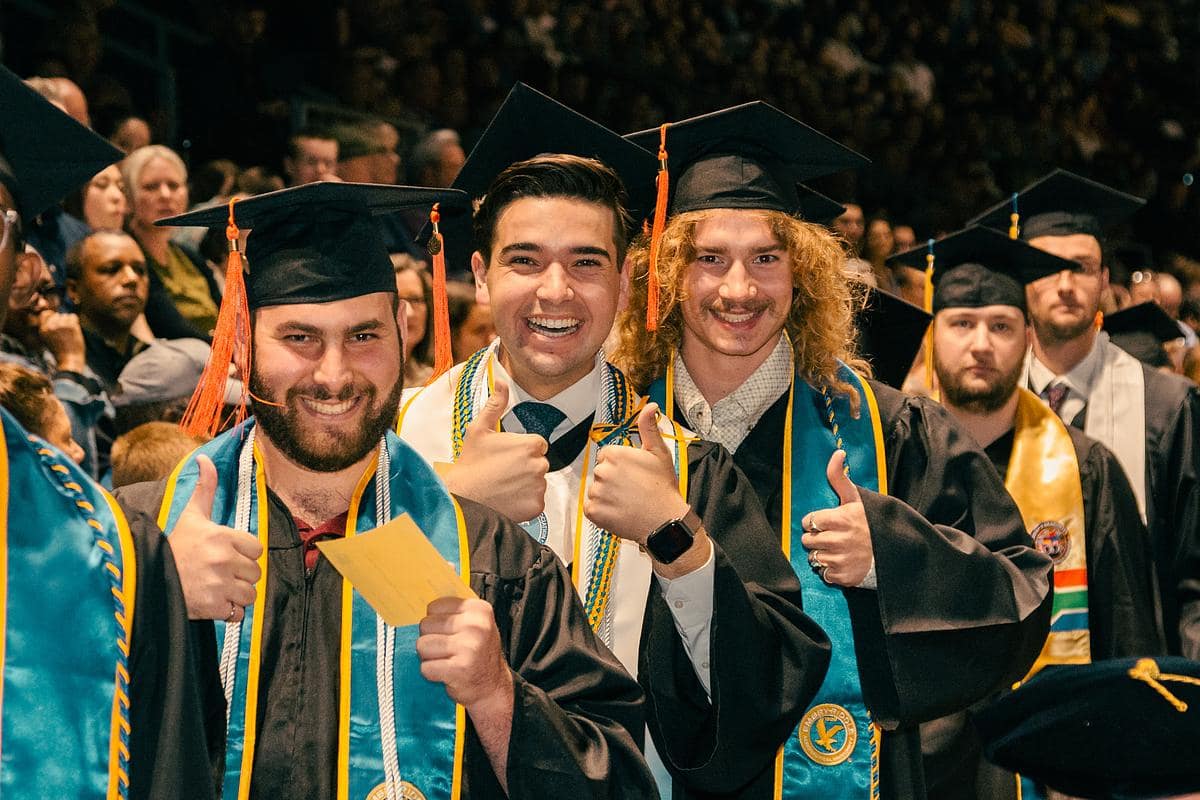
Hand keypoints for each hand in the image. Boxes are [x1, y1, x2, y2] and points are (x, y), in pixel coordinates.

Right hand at [37, 310, 85, 372]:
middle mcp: (50, 326)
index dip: (52, 315)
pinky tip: (75, 331)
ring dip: (69, 322)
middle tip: (66, 332)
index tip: (57, 321)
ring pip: (66, 315)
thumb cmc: (61, 351)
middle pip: (57, 314)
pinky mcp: (70, 326)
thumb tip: (55, 314)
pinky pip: (73, 316)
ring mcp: (60, 325)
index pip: (45, 314)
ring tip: (70, 334)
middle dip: (62, 320)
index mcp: (43, 330)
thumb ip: (49, 328)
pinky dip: (75, 322)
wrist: (69, 359)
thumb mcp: (49, 340)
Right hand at [168, 455, 263, 619]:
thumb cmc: (174, 545)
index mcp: (223, 536)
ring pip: (250, 593)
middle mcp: (223, 560)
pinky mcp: (212, 608)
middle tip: (221, 573)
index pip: (257, 549)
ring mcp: (219, 585)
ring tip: (218, 588)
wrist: (147, 576)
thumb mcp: (191, 514)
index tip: (227, 555)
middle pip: (255, 573)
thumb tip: (205, 457)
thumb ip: (205, 487)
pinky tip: (213, 602)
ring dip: (237, 594)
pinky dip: (229, 611)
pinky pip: (238, 613)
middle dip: (241, 575)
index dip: (244, 553)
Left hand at [417, 597, 513, 711]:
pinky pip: (425, 667)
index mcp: (478, 610)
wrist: (493, 687)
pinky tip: (446, 674)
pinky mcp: (459, 669)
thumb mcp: (475, 625)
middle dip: (431, 639)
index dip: (436, 622)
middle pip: (425, 625)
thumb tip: (418, 602)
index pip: (434, 607)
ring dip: (429, 657)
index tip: (451, 633)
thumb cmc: (477, 653)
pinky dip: (431, 673)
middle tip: (448, 650)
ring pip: (422, 646)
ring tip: (446, 661)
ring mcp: (468, 647)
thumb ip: (453, 612)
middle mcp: (475, 626)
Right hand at [442, 378, 548, 522]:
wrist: (462, 497)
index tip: (504, 458)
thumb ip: (496, 404)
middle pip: (539, 464)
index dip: (520, 451)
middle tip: (501, 472)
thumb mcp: (480, 429)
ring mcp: (539, 487)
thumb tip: (502, 381)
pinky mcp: (536, 506)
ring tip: (502, 486)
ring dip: (525, 485)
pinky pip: (535, 502)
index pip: (537, 445)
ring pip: (537, 483)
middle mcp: (540, 465)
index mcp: (532, 443)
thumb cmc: (470, 463)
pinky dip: (524, 502)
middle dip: (524, 467)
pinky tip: (506, 499)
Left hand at [585, 403, 689, 544]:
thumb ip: (649, 427)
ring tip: (627, 501)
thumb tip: (651, 406)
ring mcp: (597, 492)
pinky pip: (592, 508)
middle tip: (632, 489)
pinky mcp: (593, 511)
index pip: (607, 457)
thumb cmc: (663, 487)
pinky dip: (602, 511)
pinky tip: (619, 511)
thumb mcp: (659, 453)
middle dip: (613, 480)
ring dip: (607, 496)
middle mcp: (603, 471)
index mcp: (615, 454)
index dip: (621, 466)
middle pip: (601, 472)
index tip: (633, 475)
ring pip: (596, 490)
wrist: (664, 521)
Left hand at [800, 450, 873, 587]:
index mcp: (841, 518)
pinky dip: (829, 570)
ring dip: (821, 555)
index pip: (809, 521)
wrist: (896, 551)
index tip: (825, 523)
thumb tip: (837, 453)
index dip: (815, 522)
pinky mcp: (844, 577)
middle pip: (808, 540)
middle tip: (830, 536)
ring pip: (814, 558)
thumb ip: (840, 477)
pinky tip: (841, 562)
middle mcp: (840, 540)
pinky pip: (823, 574)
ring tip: (836, 549)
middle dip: (816, 538)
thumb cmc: (871, 522)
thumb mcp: (857, 498)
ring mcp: (841, 560)